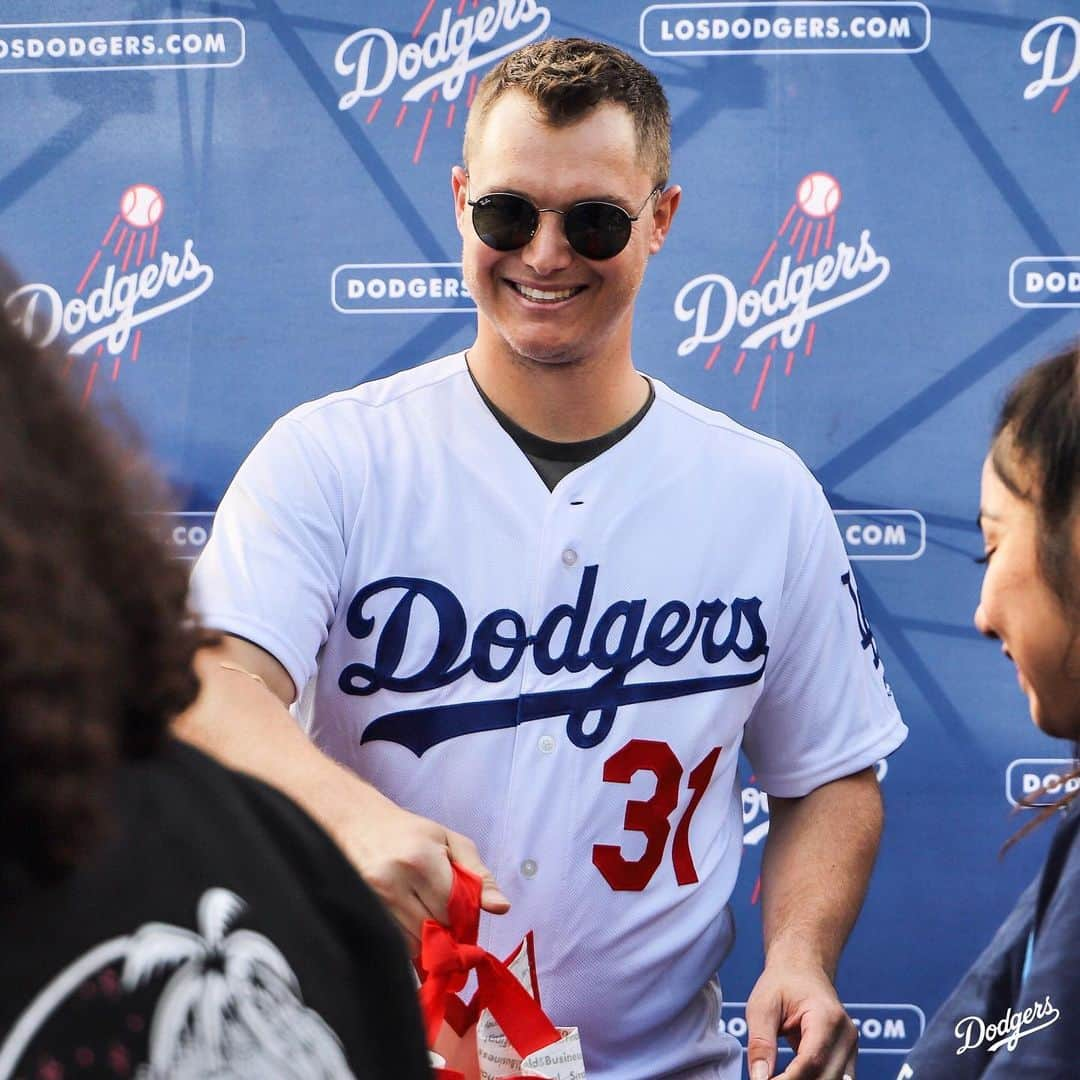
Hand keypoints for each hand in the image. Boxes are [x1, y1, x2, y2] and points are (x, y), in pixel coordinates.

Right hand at [337, 795, 510, 951]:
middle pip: (434, 929)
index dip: (465, 915)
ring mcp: (372, 900)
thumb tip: (502, 908)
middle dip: (448, 926)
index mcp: (420, 860)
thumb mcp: (450, 842)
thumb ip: (479, 875)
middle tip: (446, 910)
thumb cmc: (410, 832)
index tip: (466, 912)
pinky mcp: (361, 912)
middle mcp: (393, 882)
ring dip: (427, 936)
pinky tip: (409, 917)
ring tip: (425, 910)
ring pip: (414, 943)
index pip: (453, 909)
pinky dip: (408, 938)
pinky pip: (395, 943)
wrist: (358, 824)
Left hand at [745, 961, 856, 1078]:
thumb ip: (760, 1043)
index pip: (811, 1061)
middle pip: (825, 1077)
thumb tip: (758, 1078)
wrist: (802, 970)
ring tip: (776, 1077)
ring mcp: (850, 1048)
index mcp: (827, 1017)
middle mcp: (846, 1035)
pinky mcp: (847, 1058)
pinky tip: (789, 1078)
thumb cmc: (782, 983)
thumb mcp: (761, 1006)